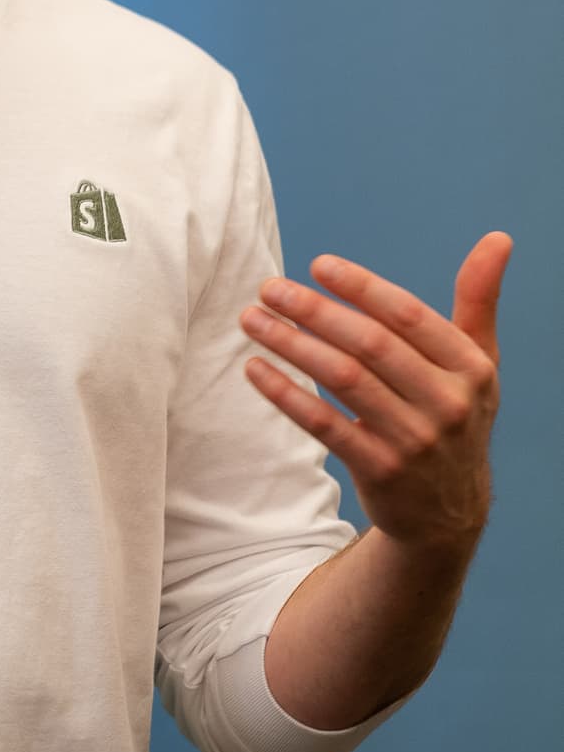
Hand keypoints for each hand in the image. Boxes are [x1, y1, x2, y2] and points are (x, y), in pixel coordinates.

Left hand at [240, 233, 510, 553]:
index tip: (318, 265)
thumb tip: (498, 238)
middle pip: (370, 345)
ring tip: (253, 320)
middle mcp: (447, 402)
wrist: (448, 513)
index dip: (362, 287)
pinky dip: (286, 395)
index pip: (409, 316)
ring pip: (343, 380)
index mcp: (471, 368)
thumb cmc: (456, 418)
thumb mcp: (479, 364)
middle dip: (315, 311)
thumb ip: (479, 300)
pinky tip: (256, 369)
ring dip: (292, 345)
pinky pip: (324, 425)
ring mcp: (413, 440)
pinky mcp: (379, 470)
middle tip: (269, 288)